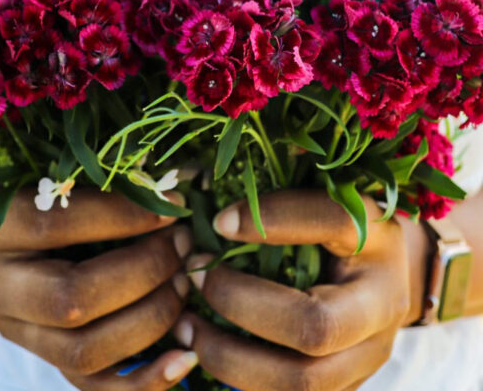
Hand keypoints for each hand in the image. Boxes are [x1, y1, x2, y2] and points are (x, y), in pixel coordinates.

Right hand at [0, 188, 197, 390]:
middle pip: (73, 300)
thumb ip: (96, 186)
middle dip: (145, 272)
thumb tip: (169, 196)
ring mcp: (18, 334)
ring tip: (184, 281)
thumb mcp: (48, 180)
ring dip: (152, 318)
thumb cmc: (30, 199)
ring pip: (86, 351)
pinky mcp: (44, 361)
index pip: (58, 228)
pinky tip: (186, 358)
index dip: (124, 217)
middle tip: (183, 244)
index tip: (172, 204)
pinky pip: (94, 386)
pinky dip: (146, 379)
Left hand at [174, 189, 430, 390]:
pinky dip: (239, 379)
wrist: (387, 280)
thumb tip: (218, 219)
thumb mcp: (325, 201)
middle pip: (315, 326)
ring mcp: (366, 358)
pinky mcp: (344, 386)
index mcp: (376, 241)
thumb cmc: (344, 233)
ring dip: (228, 356)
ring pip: (300, 381)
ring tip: (185, 324)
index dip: (275, 219)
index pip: (332, 220)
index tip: (220, 220)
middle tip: (196, 276)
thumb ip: (284, 204)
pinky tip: (206, 349)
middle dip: (240, 304)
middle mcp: (380, 306)